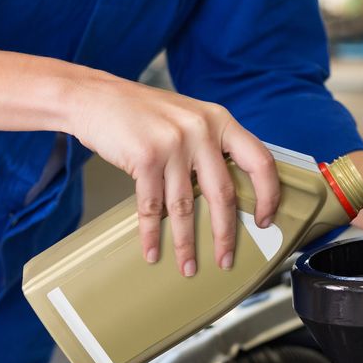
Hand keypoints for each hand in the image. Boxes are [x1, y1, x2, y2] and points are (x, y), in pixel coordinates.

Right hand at [69, 74, 279, 276]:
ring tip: (188, 266)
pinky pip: (151, 206)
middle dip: (225, 234)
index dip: (268, 194)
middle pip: (223, 193)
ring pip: (185, 206)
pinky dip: (151, 233)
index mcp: (219, 120)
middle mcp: (201, 130)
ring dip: (186, 243)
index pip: (260, 160)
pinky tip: (152, 251)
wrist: (94, 97)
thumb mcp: (188, 118)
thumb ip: (211, 144)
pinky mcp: (145, 157)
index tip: (265, 219)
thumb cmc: (140, 111)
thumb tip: (229, 191)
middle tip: (226, 259)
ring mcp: (173, 143)